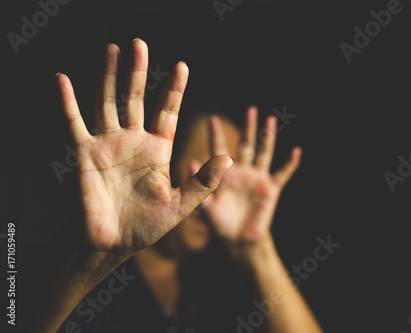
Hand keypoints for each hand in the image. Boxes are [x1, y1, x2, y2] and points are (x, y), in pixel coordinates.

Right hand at [56, 39, 231, 259]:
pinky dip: (66, 102)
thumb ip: (203, 182)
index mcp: (157, 150)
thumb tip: (229, 158)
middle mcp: (133, 142)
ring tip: (112, 49)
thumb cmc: (146, 227)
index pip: (168, 112)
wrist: (112, 244)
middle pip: (137, 98)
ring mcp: (108, 144)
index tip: (183, 66)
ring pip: (108, 102)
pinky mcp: (84, 153)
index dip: (174, 90)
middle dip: (139, 72)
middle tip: (140, 44)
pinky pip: (73, 123)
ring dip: (108, 76)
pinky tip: (62, 80)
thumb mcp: (181, 205)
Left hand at [191, 107, 300, 243]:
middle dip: (248, 128)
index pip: (219, 150)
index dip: (216, 135)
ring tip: (271, 120)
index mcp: (225, 174)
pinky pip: (282, 174)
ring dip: (268, 138)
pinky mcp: (271, 189)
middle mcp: (242, 172)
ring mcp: (257, 179)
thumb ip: (200, 186)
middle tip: (250, 110)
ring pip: (264, 153)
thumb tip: (190, 162)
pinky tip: (296, 152)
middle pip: (246, 145)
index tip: (211, 119)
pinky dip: (290, 164)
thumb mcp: (206, 206)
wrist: (238, 241)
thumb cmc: (219, 224)